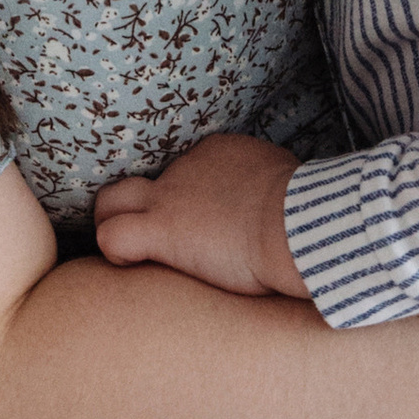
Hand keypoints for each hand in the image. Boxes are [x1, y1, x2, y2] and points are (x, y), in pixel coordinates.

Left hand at [95, 133, 305, 298]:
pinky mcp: (161, 230)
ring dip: (113, 223)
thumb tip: (277, 205)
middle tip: (154, 232)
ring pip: (111, 202)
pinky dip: (115, 252)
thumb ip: (268, 187)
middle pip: (142, 178)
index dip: (192, 200)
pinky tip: (132, 265)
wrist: (297, 221)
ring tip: (132, 252)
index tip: (214, 226)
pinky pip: (112, 237)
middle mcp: (186, 169)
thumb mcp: (287, 180)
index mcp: (219, 154)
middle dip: (139, 203)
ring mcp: (169, 198)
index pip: (189, 171)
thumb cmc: (307, 210)